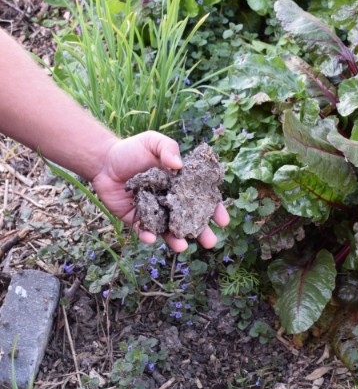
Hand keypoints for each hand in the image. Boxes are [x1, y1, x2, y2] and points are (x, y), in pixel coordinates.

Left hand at [91, 131, 229, 251]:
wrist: (104, 161)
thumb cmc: (132, 150)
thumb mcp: (153, 142)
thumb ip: (168, 149)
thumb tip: (178, 165)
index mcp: (180, 185)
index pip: (202, 200)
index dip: (214, 210)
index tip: (223, 220)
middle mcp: (170, 202)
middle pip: (189, 221)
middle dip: (202, 233)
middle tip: (210, 242)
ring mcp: (155, 213)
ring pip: (169, 231)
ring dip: (176, 240)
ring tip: (182, 245)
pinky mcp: (137, 220)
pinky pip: (144, 231)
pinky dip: (148, 236)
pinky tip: (151, 238)